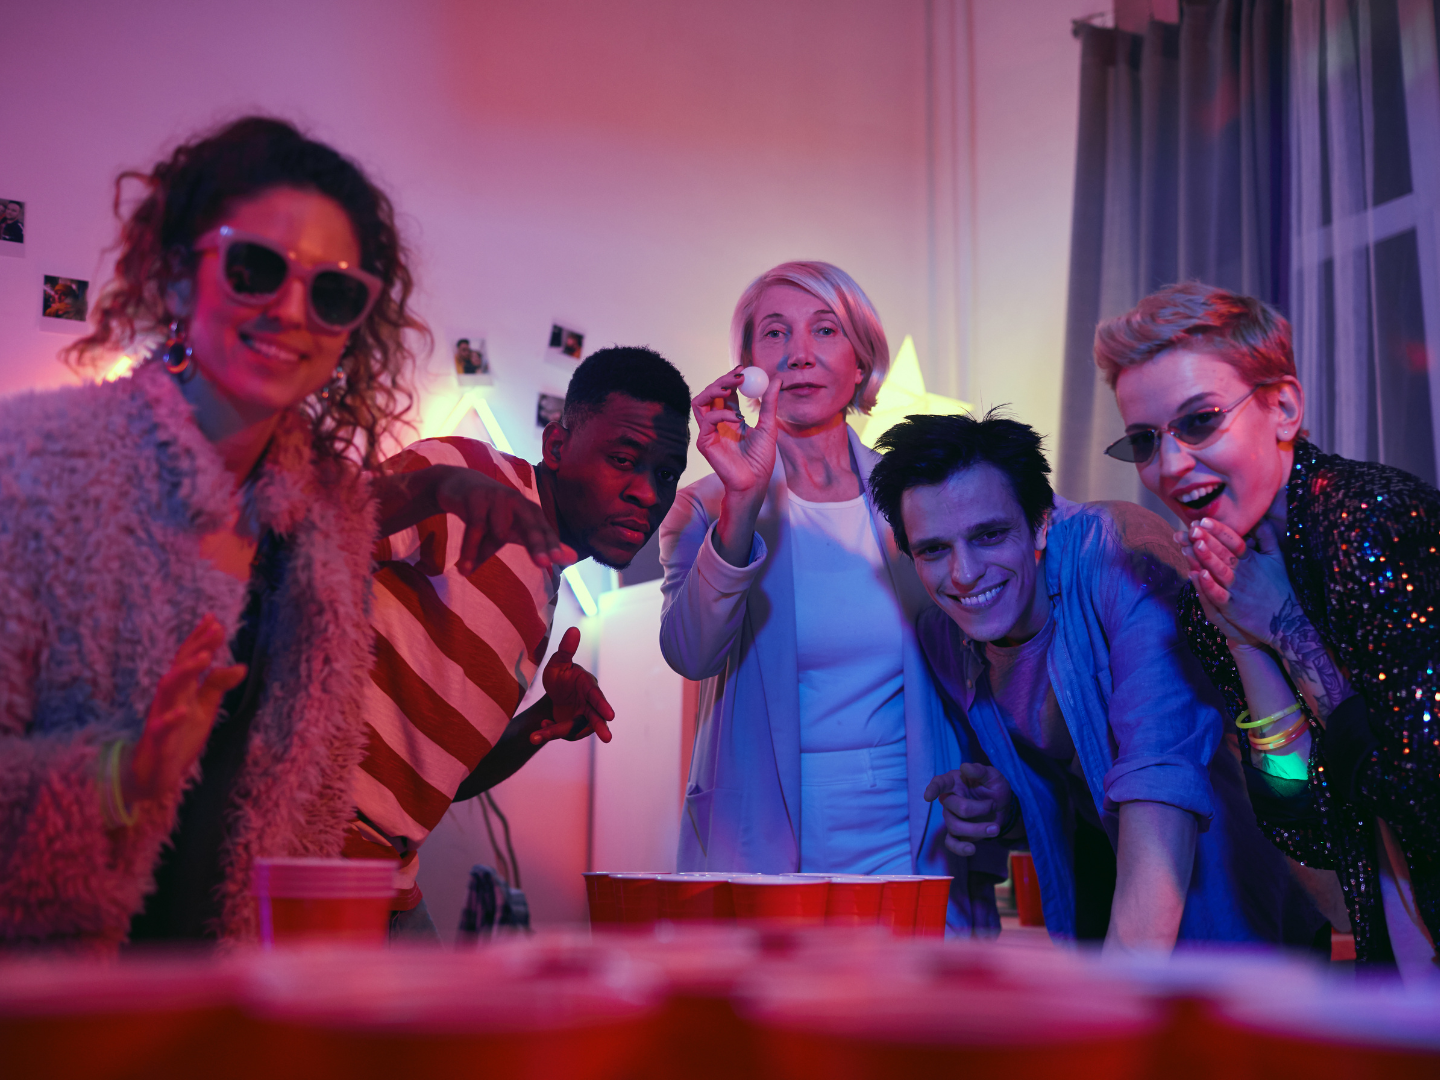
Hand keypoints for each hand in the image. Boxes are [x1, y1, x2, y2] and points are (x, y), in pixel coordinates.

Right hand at [122, 615, 246, 804]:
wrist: (155, 774)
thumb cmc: (179, 737)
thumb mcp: (204, 709)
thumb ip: (217, 686)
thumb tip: (241, 666)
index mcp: (181, 689)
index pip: (189, 659)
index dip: (200, 639)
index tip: (215, 620)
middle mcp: (169, 698)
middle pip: (180, 667)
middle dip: (196, 647)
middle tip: (215, 629)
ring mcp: (160, 717)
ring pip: (167, 689)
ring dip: (185, 672)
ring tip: (204, 658)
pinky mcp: (157, 740)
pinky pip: (161, 727)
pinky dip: (171, 717)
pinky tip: (184, 710)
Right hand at [434, 467, 576, 575]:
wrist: (459, 484)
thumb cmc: (493, 510)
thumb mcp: (517, 527)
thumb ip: (542, 542)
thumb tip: (574, 558)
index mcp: (530, 510)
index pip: (544, 530)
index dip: (553, 544)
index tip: (561, 560)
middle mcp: (517, 501)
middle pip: (530, 526)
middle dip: (537, 544)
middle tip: (544, 564)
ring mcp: (497, 497)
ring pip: (498, 533)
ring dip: (482, 553)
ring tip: (466, 571)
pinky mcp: (475, 497)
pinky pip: (475, 529)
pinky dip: (469, 550)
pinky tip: (464, 568)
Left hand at [531, 627, 614, 744]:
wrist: (555, 693)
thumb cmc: (560, 675)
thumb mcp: (558, 663)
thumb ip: (565, 650)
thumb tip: (574, 628)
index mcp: (588, 686)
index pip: (596, 696)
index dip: (603, 705)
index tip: (610, 716)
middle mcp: (589, 704)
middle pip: (595, 717)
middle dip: (600, 727)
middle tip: (608, 739)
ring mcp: (583, 718)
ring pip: (574, 729)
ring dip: (556, 732)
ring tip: (536, 736)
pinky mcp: (575, 728)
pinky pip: (565, 733)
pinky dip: (550, 730)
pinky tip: (542, 725)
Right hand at [692, 367, 781, 502]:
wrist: (755, 482)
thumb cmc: (761, 460)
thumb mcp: (769, 426)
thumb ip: (769, 404)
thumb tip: (776, 380)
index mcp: (730, 418)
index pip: (724, 392)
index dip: (731, 379)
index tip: (743, 370)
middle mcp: (716, 423)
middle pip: (710, 393)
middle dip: (722, 380)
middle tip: (738, 375)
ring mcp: (708, 432)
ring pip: (700, 402)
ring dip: (714, 390)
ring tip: (731, 388)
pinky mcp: (704, 442)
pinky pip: (706, 420)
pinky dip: (721, 413)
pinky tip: (737, 418)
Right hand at [923, 763, 1012, 857]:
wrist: (1004, 807)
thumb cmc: (994, 788)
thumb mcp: (993, 776)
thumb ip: (980, 770)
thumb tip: (964, 767)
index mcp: (954, 782)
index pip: (940, 783)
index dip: (933, 789)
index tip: (929, 796)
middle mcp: (949, 800)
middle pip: (954, 807)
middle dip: (978, 808)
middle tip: (993, 805)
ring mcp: (952, 817)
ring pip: (955, 826)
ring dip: (978, 829)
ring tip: (995, 828)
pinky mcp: (958, 833)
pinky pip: (952, 843)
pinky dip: (960, 848)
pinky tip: (971, 849)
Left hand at [1182, 518, 1296, 648]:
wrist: (1287, 621)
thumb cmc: (1280, 587)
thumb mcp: (1277, 559)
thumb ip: (1267, 538)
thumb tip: (1260, 518)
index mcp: (1251, 559)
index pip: (1234, 541)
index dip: (1220, 530)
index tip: (1205, 519)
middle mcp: (1243, 573)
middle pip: (1223, 553)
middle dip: (1207, 540)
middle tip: (1193, 528)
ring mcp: (1237, 590)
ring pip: (1218, 571)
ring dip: (1205, 558)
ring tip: (1193, 544)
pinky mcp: (1232, 607)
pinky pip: (1218, 594)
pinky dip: (1208, 585)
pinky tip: (1197, 574)